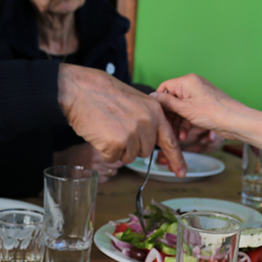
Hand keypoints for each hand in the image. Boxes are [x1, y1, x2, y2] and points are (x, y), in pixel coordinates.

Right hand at [54, 142, 123, 183]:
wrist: (63, 163)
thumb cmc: (76, 153)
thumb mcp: (88, 145)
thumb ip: (100, 147)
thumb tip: (115, 147)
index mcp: (96, 150)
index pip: (117, 155)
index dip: (118, 156)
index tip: (116, 156)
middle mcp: (97, 160)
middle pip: (117, 165)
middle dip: (115, 164)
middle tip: (110, 162)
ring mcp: (95, 171)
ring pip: (112, 172)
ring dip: (110, 170)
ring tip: (102, 167)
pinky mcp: (93, 179)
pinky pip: (106, 179)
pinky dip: (104, 177)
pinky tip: (98, 173)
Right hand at [58, 65, 185, 175]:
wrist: (80, 89)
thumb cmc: (103, 93)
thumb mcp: (134, 101)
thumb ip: (147, 119)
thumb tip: (150, 139)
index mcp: (154, 111)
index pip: (170, 140)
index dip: (176, 158)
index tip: (181, 172)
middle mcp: (147, 123)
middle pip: (145, 151)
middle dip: (131, 146)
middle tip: (116, 128)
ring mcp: (132, 133)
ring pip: (129, 157)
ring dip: (117, 149)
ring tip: (107, 128)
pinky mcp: (116, 143)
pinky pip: (112, 158)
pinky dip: (104, 150)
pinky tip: (99, 133)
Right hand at [156, 74, 261, 152]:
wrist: (236, 122)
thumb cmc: (215, 112)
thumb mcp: (185, 109)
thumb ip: (167, 103)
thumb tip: (152, 97)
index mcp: (187, 81)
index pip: (164, 87)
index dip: (158, 101)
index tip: (154, 114)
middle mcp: (192, 86)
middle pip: (171, 100)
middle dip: (168, 116)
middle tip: (164, 128)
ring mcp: (198, 97)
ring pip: (180, 109)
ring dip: (177, 123)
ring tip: (176, 136)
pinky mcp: (203, 107)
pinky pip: (188, 114)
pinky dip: (185, 124)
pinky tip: (184, 136)